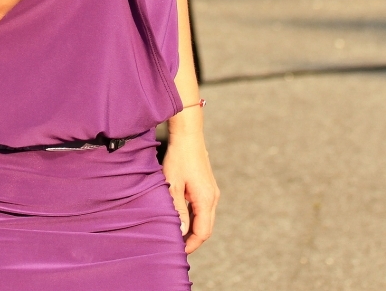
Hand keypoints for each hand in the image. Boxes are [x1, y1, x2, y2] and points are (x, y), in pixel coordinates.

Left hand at [162, 133, 219, 253]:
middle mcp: (213, 198)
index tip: (177, 251)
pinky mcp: (208, 186)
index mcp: (206, 200)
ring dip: (193, 228)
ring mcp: (212, 192)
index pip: (202, 233)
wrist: (188, 135)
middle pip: (205, 228)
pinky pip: (203, 209)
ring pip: (205, 219)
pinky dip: (194, 217)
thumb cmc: (178, 158)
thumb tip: (181, 233)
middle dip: (192, 240)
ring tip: (176, 234)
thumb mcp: (173, 185)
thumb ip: (177, 209)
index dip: (190, 245)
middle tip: (175, 246)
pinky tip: (181, 217)